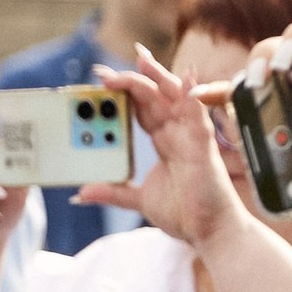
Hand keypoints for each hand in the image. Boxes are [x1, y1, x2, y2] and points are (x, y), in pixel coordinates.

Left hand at [83, 45, 250, 247]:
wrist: (210, 233)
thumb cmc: (186, 215)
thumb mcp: (139, 199)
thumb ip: (113, 191)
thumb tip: (81, 194)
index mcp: (166, 143)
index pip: (143, 110)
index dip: (125, 93)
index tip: (103, 81)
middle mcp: (179, 135)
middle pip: (155, 97)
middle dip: (132, 80)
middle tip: (104, 71)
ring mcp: (191, 137)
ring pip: (174, 97)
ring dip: (156, 77)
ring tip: (138, 59)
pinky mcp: (203, 145)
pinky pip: (198, 113)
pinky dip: (192, 94)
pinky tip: (185, 76)